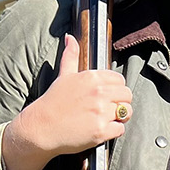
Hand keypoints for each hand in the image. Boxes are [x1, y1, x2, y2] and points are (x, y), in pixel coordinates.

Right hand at [2, 35, 132, 169]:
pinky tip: (102, 129)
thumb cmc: (53, 102)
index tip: (108, 95)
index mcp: (92, 78)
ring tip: (107, 118)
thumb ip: (71, 56)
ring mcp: (101, 113)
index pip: (120, 80)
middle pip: (127, 95)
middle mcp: (98, 93)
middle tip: (109, 108)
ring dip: (120, 117)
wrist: (42, 127)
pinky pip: (120, 129)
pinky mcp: (101, 131)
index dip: (116, 88)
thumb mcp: (63, 75)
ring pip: (126, 112)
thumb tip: (70, 38)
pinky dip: (113, 130)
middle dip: (121, 102)